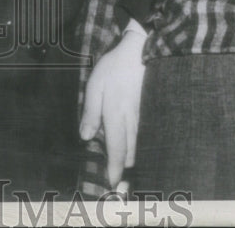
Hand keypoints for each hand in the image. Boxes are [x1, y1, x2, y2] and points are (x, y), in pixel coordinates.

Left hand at [79, 25, 145, 188]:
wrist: (141, 51)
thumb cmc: (114, 68)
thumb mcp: (94, 85)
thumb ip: (90, 112)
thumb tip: (86, 137)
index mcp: (116, 115)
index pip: (116, 149)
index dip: (113, 168)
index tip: (110, 183)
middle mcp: (132, 120)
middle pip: (130, 152)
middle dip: (123, 169)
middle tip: (117, 184)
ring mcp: (143, 116)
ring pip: (139, 145)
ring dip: (131, 159)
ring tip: (124, 171)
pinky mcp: (148, 110)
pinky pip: (144, 135)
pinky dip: (139, 146)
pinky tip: (135, 149)